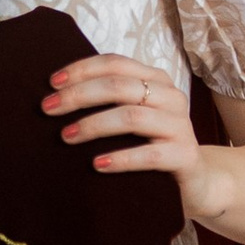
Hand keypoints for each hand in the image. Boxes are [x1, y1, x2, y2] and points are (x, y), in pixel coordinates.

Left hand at [41, 52, 205, 193]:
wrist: (196, 181)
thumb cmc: (153, 145)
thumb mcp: (133, 117)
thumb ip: (109, 101)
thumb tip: (57, 95)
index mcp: (156, 80)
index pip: (115, 64)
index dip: (81, 70)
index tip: (51, 83)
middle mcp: (171, 96)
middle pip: (118, 87)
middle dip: (78, 95)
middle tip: (47, 109)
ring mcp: (180, 126)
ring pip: (131, 117)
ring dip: (93, 125)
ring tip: (66, 136)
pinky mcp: (185, 156)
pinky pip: (150, 155)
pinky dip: (120, 158)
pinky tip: (97, 165)